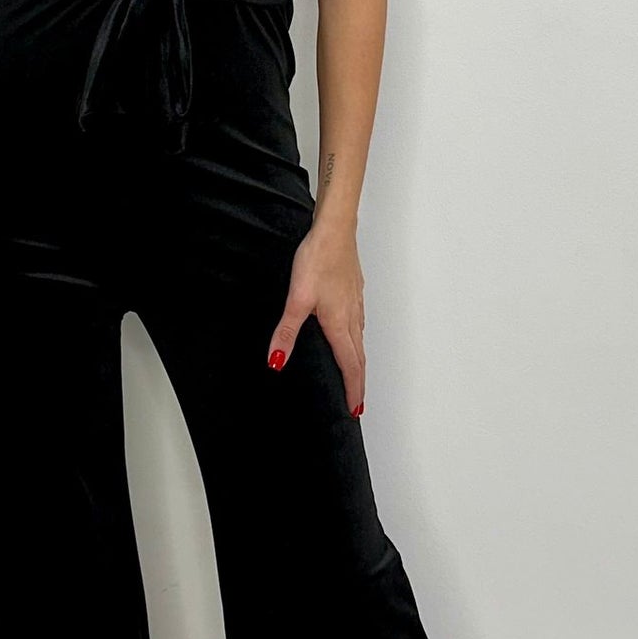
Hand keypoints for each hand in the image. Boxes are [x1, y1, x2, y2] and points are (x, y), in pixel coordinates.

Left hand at [267, 221, 365, 416]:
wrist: (335, 230)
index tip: (354, 408)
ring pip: (360, 340)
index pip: (350, 366)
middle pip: (359, 357)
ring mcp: (356, 303)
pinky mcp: (354, 290)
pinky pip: (359, 324)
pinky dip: (357, 340)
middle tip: (357, 402)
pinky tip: (350, 334)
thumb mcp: (296, 299)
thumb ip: (286, 332)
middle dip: (358, 382)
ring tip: (355, 374)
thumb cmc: (318, 259)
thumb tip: (277, 361)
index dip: (352, 389)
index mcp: (339, 324)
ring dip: (359, 362)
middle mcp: (352, 317)